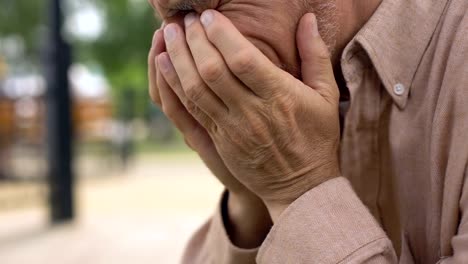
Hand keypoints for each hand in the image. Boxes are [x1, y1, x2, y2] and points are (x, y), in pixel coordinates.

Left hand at [159, 11, 340, 220]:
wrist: (301, 187)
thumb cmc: (317, 138)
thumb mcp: (326, 96)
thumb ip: (315, 56)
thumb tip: (308, 19)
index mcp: (280, 97)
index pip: (243, 60)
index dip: (222, 35)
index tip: (209, 16)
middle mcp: (252, 112)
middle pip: (213, 71)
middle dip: (194, 40)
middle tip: (183, 18)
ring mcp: (232, 129)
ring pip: (195, 89)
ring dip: (177, 58)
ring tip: (167, 33)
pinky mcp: (219, 140)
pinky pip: (190, 110)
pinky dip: (173, 84)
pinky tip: (163, 63)